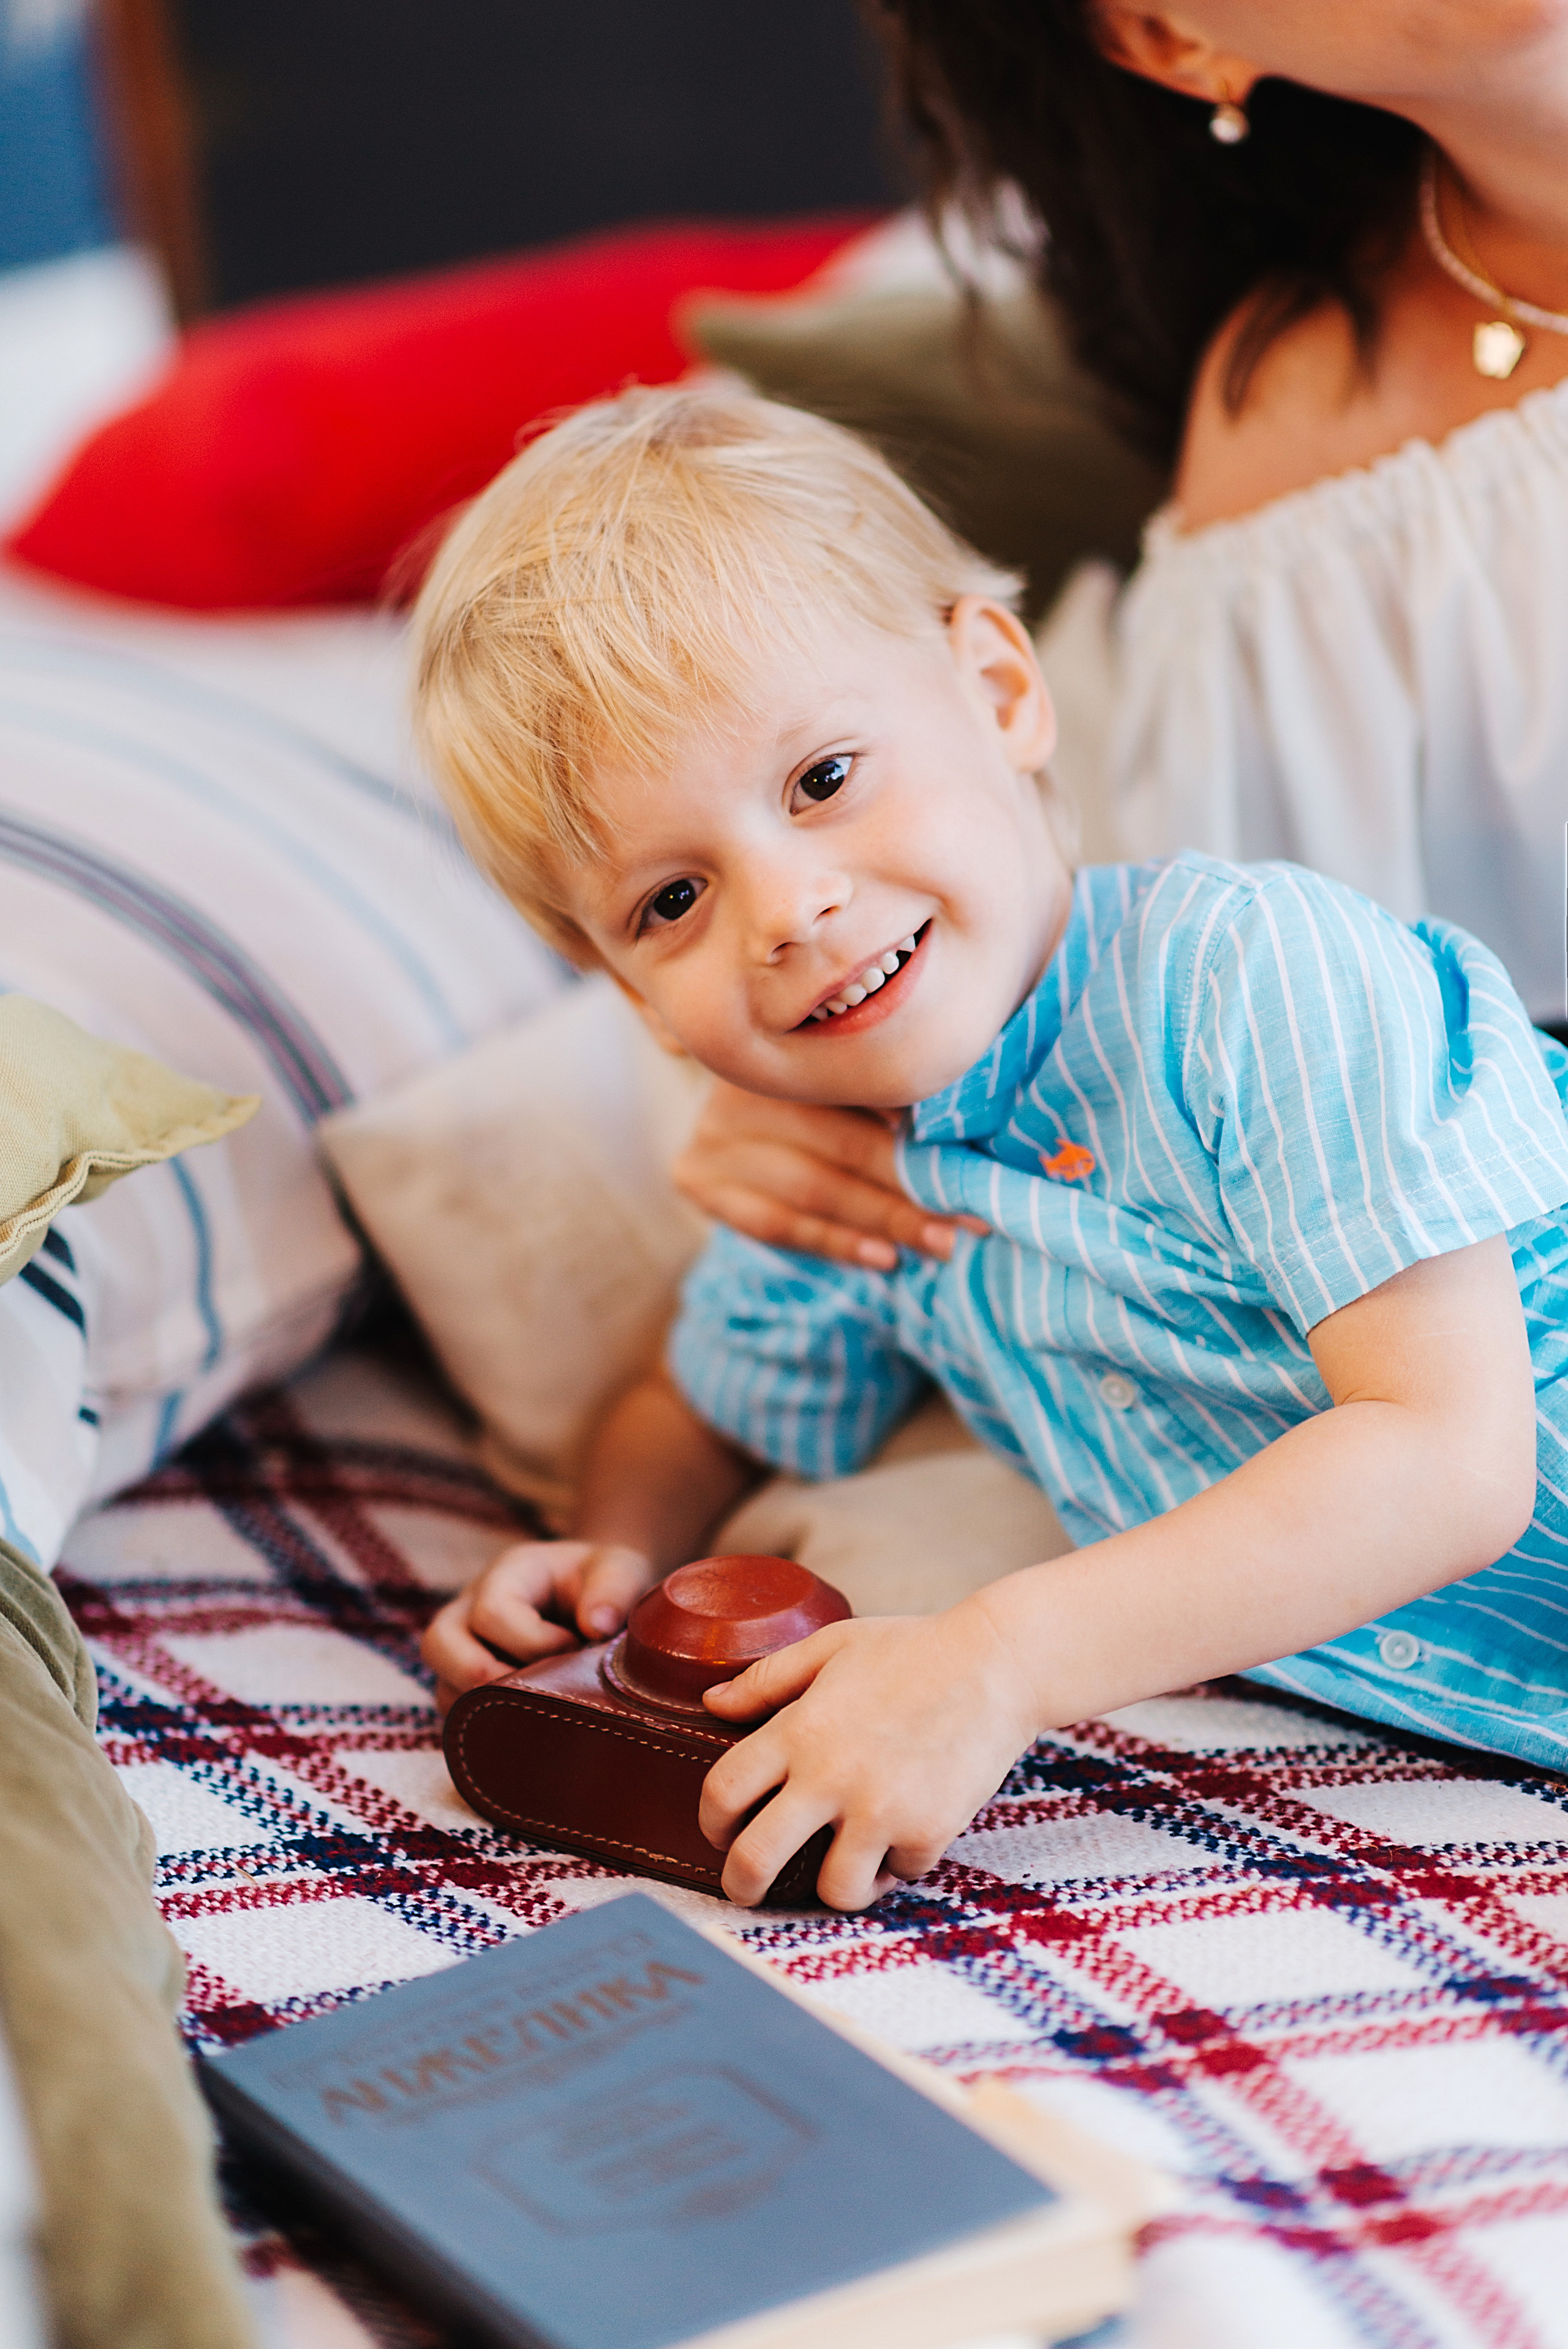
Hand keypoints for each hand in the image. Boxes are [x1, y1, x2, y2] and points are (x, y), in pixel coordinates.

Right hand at [421, 1539, 657, 1711]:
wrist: (598, 1601)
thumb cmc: (605, 1585)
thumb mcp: (621, 1570)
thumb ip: (615, 1589)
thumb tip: (596, 1626)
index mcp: (507, 1575)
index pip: (491, 1613)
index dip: (534, 1642)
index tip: (575, 1648)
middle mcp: (469, 1610)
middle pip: (437, 1644)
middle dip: (490, 1678)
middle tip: (541, 1690)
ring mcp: (462, 1651)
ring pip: (442, 1688)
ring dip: (488, 1709)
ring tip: (539, 1709)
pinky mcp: (466, 1687)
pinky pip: (457, 1717)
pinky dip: (487, 1729)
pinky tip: (531, 1724)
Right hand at [672, 1083, 985, 1271]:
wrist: (734, 1129)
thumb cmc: (815, 1106)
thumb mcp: (847, 1090)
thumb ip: (890, 1103)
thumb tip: (965, 1145)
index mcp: (789, 1046)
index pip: (861, 1091)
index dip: (922, 1129)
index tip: (973, 1164)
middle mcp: (742, 1083)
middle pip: (841, 1142)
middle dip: (912, 1185)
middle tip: (970, 1217)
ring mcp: (712, 1133)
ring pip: (813, 1186)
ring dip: (884, 1219)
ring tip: (939, 1243)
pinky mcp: (697, 1181)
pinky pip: (777, 1222)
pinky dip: (836, 1242)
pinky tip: (884, 1257)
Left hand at [697, 1598, 1039, 1910]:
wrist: (997, 1664)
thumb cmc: (911, 1649)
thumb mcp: (832, 1647)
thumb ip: (768, 1678)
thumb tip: (711, 1704)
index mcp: (799, 1730)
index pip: (723, 1791)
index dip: (711, 1821)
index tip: (721, 1830)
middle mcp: (831, 1777)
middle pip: (757, 1860)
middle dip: (741, 1885)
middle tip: (747, 1888)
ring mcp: (881, 1810)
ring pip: (833, 1891)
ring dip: (833, 1884)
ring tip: (841, 1866)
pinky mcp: (928, 1831)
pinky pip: (898, 1873)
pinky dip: (899, 1862)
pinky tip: (904, 1831)